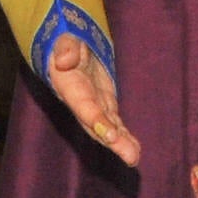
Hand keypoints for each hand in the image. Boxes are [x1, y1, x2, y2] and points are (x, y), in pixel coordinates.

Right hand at [46, 35, 142, 164]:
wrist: (65, 49)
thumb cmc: (65, 41)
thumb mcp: (65, 39)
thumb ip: (65, 48)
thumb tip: (63, 60)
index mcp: (71, 86)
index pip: (84, 105)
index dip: (96, 120)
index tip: (110, 135)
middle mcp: (81, 102)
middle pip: (96, 125)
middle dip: (112, 141)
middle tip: (129, 156)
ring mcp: (93, 106)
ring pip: (107, 129)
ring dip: (121, 144)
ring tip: (134, 158)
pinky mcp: (104, 107)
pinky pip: (114, 125)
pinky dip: (123, 138)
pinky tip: (134, 151)